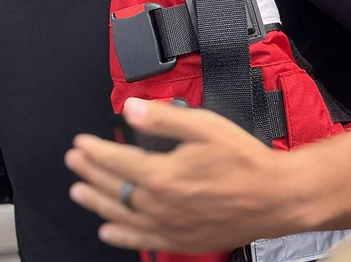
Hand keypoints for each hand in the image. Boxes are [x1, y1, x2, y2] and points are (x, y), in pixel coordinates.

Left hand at [65, 98, 300, 252]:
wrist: (277, 197)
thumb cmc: (244, 160)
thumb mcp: (204, 126)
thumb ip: (163, 119)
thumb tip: (130, 109)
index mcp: (164, 174)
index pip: (117, 161)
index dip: (95, 151)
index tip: (80, 143)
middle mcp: (161, 204)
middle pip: (115, 187)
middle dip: (90, 173)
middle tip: (74, 161)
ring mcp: (170, 226)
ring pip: (122, 215)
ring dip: (97, 201)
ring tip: (78, 192)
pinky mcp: (182, 240)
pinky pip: (143, 241)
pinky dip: (122, 236)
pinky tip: (108, 230)